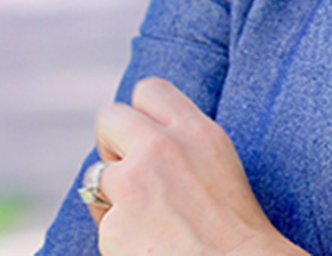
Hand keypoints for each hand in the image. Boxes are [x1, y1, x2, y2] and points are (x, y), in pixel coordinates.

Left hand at [87, 77, 307, 255]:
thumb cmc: (235, 227)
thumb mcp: (218, 162)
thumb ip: (181, 141)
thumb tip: (137, 136)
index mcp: (196, 131)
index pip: (149, 90)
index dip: (140, 115)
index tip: (145, 138)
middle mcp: (161, 148)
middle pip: (109, 118)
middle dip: (111, 144)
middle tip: (129, 173)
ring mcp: (133, 186)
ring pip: (96, 175)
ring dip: (113, 195)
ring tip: (150, 220)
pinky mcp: (114, 225)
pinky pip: (102, 221)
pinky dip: (118, 234)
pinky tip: (149, 246)